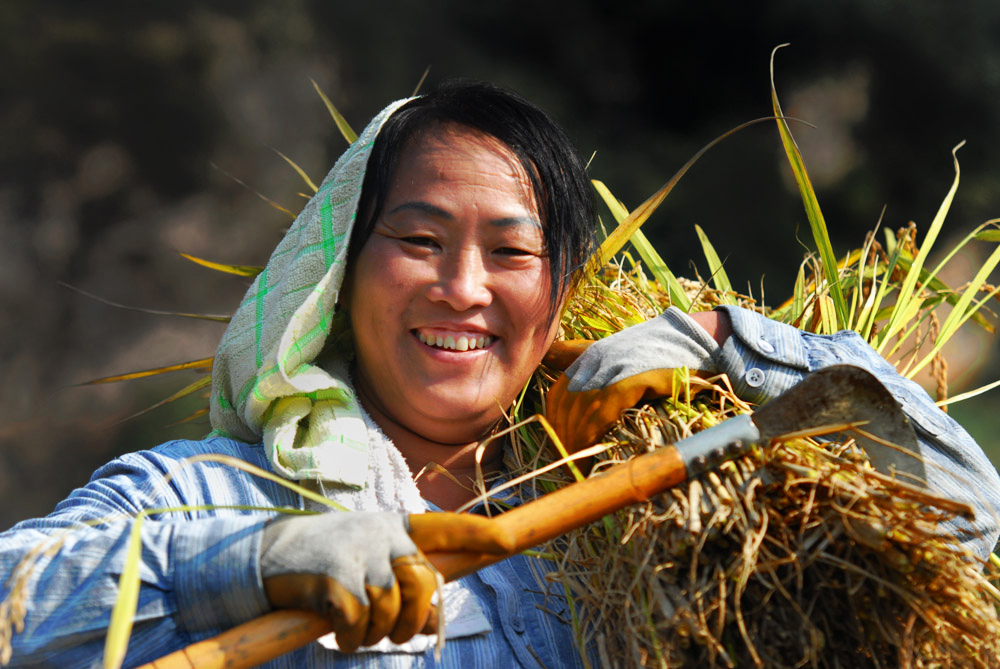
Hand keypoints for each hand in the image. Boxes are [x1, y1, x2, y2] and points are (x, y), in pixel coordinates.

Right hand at [260, 511, 513, 651]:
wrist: (263, 558)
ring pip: (393, 609)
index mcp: (393, 528)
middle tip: (394, 634)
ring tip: (356, 631)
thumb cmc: (324, 565)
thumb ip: (405, 587)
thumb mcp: (369, 569)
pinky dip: (352, 638)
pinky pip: (361, 623)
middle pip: (423, 583)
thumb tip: (435, 621)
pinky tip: (337, 632)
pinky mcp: (335, 578)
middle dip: (413, 619)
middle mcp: (380, 534)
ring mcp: (358, 553)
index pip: (443, 528)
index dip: (477, 534)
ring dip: (377, 634)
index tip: (508, 541)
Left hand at [545, 308, 723, 453]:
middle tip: (569, 464)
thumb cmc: (664, 363)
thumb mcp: (626, 367)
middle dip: (563, 437)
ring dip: (575, 442)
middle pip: (567, 404)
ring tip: (578, 467)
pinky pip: (603, 411)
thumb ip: (599, 376)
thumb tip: (573, 391)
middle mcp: (596, 358)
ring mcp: (613, 366)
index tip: (559, 446)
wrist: (699, 347)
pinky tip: (592, 452)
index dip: (555, 422)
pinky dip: (593, 434)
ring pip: (582, 410)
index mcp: (590, 356)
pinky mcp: (632, 378)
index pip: (558, 392)